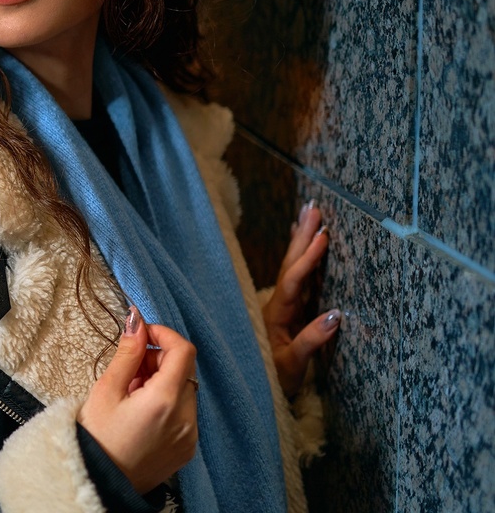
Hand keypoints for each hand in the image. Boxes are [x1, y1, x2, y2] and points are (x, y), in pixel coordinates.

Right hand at [78, 306, 198, 494]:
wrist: (99, 483)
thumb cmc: (96, 438)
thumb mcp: (105, 390)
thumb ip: (127, 354)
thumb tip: (137, 322)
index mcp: (164, 401)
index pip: (183, 350)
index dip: (163, 335)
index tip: (142, 335)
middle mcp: (185, 418)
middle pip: (184, 370)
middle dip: (158, 360)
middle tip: (128, 370)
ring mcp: (190, 435)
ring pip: (185, 390)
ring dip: (162, 382)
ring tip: (131, 395)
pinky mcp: (187, 448)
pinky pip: (185, 413)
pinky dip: (167, 404)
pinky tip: (141, 414)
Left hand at [263, 200, 341, 397]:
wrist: (258, 388)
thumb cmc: (275, 378)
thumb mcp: (293, 364)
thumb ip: (311, 340)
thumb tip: (338, 315)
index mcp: (277, 314)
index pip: (293, 280)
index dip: (308, 259)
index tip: (322, 236)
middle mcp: (278, 304)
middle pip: (290, 265)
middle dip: (303, 237)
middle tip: (314, 209)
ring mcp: (283, 305)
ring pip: (293, 267)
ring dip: (301, 241)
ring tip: (309, 216)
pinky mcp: (290, 309)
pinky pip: (297, 277)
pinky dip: (302, 257)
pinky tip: (302, 243)